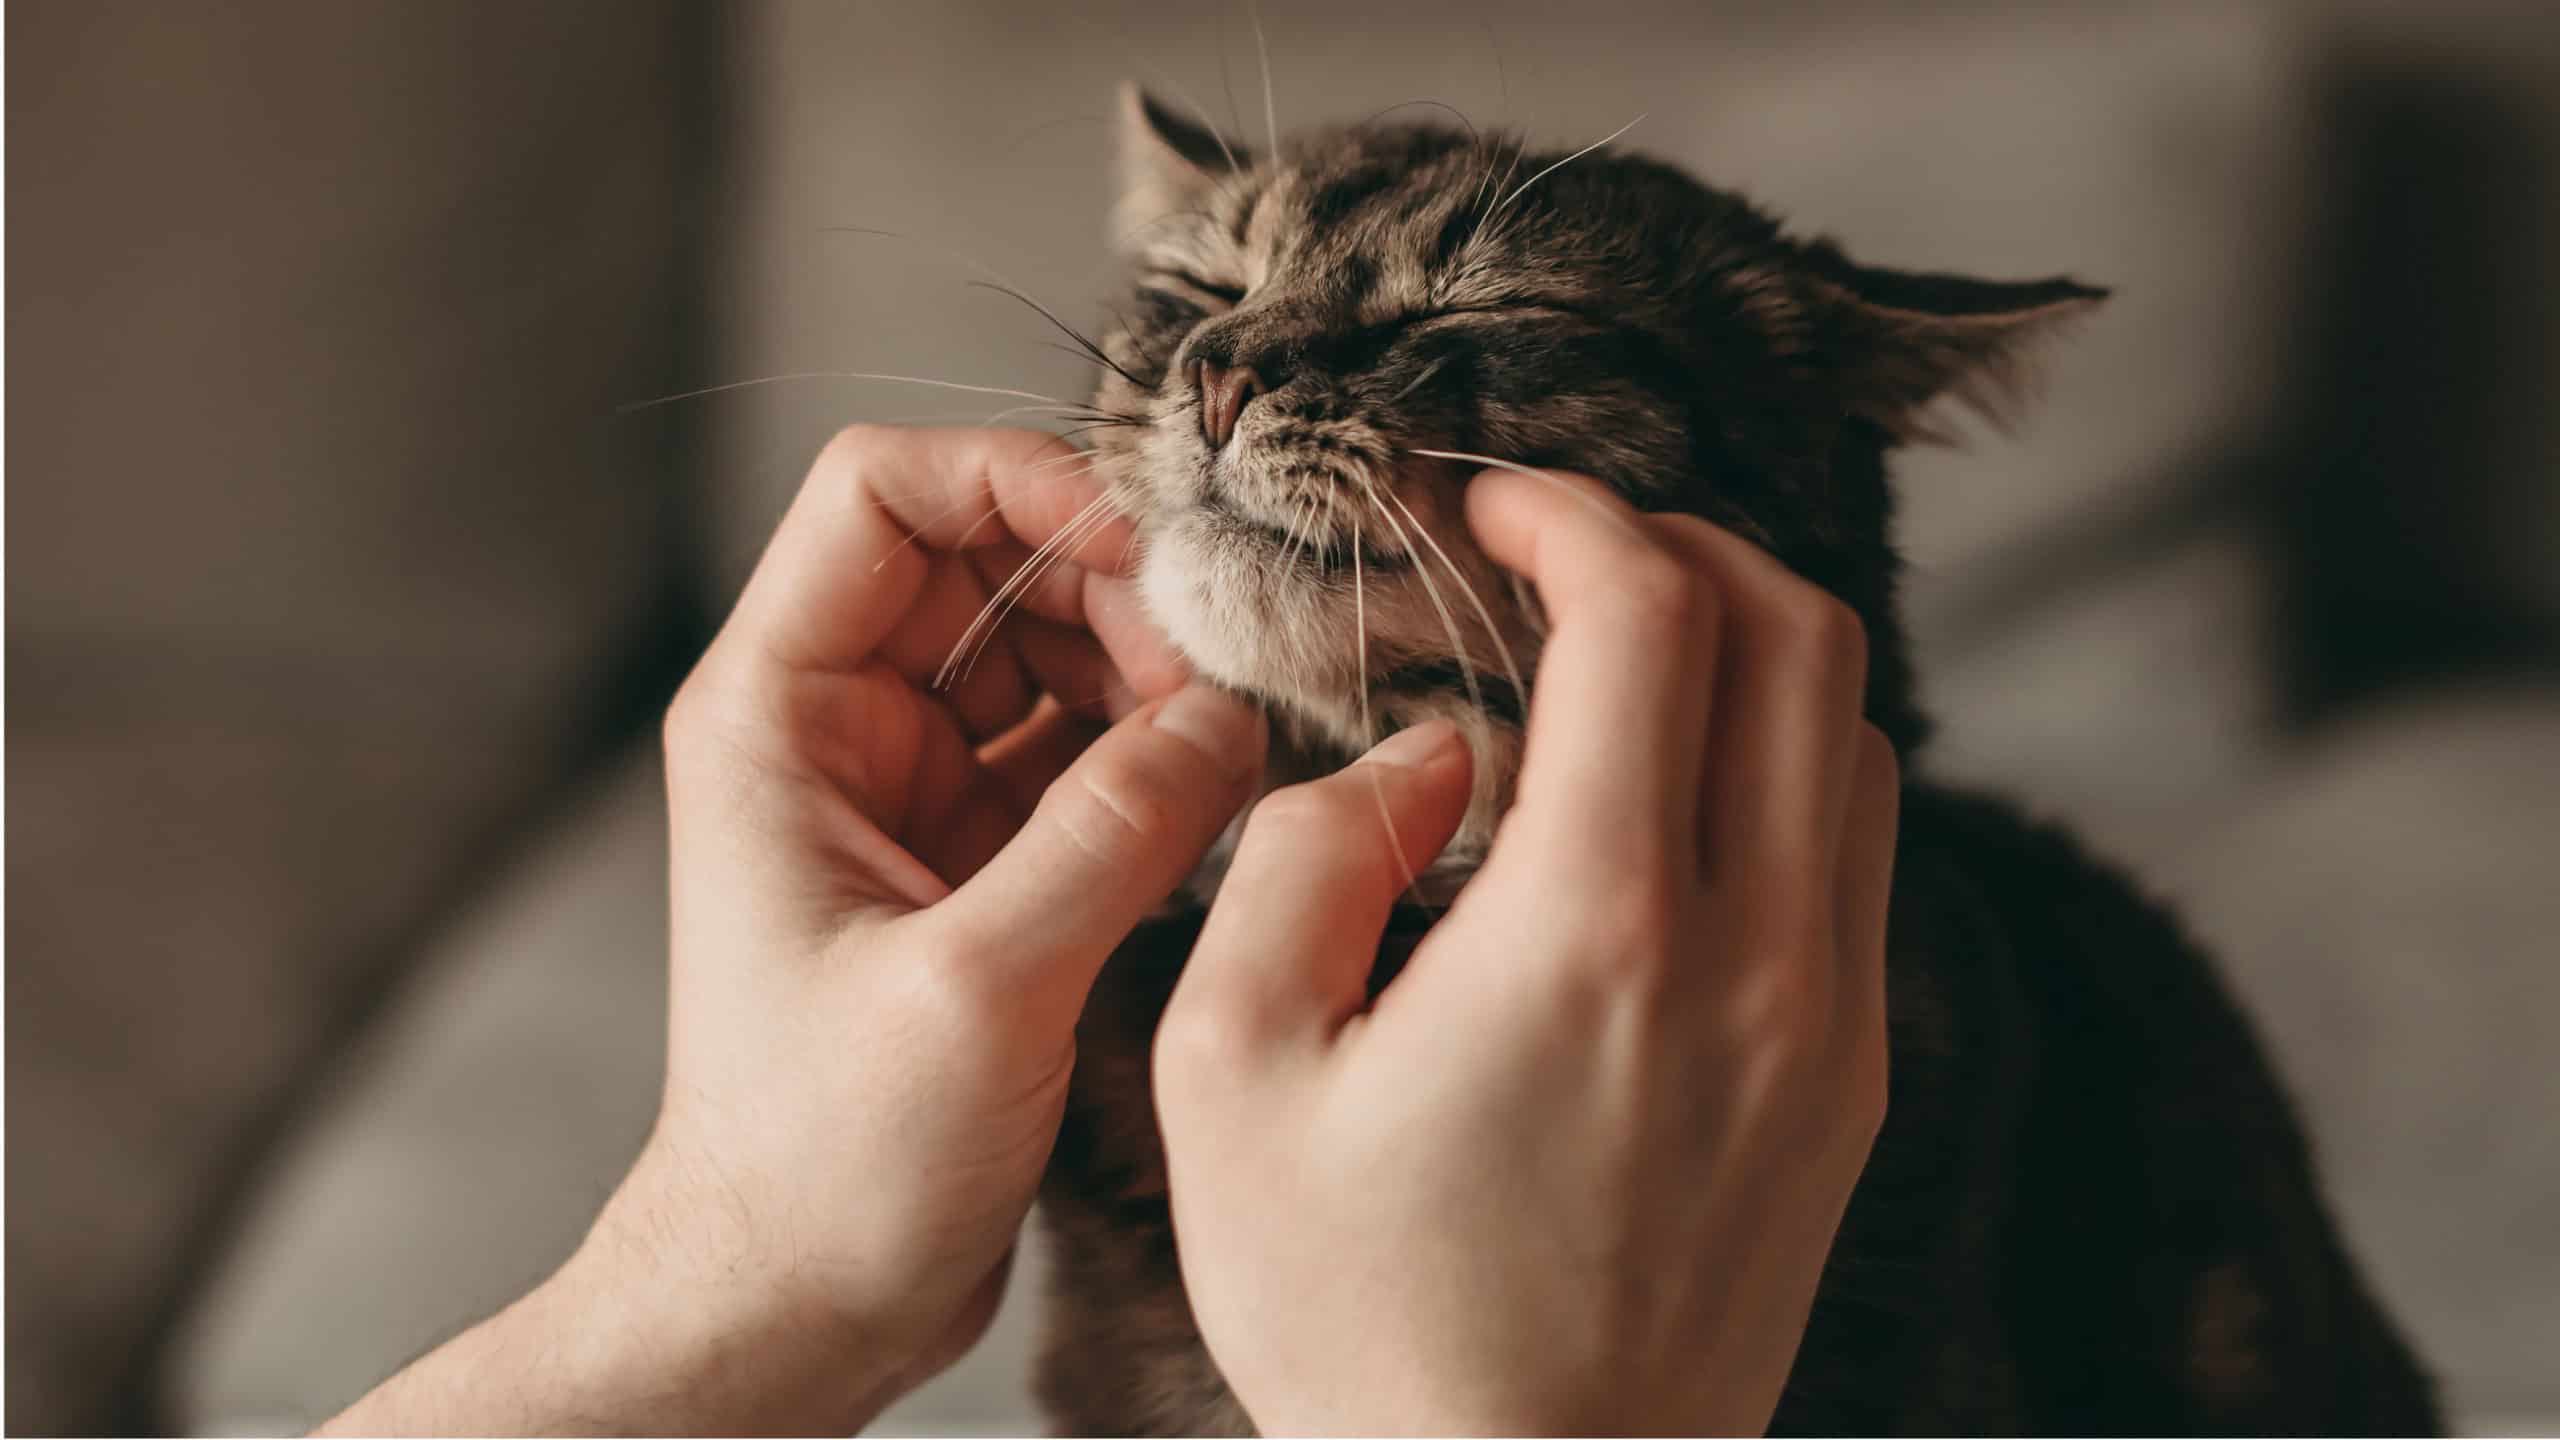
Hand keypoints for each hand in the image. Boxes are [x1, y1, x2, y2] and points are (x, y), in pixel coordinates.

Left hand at [323, 426, 1262, 1435]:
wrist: (800, 1300)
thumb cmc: (827, 1158)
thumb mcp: (978, 987)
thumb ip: (1113, 833)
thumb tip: (1231, 715)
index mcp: (778, 714)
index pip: (881, 492)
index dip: (1015, 479)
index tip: (1142, 541)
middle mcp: (842, 730)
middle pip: (992, 562)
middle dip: (1117, 591)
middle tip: (1225, 667)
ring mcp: (918, 795)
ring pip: (1055, 654)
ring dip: (1154, 674)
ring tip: (1240, 740)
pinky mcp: (986, 864)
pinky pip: (1090, 754)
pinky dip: (1163, 757)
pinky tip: (1230, 793)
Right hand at [1154, 467, 1898, 1435]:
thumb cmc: (1361, 1318)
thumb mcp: (1234, 1078)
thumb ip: (1304, 863)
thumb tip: (1415, 758)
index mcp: (1598, 928)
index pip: (1654, 611)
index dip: (1571, 508)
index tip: (1487, 502)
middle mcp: (1760, 954)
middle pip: (1802, 633)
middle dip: (1679, 543)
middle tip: (1560, 553)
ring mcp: (1833, 1024)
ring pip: (1857, 737)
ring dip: (1749, 651)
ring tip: (1620, 662)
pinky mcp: (1853, 1087)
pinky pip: (1862, 856)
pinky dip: (1785, 768)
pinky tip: (1672, 806)